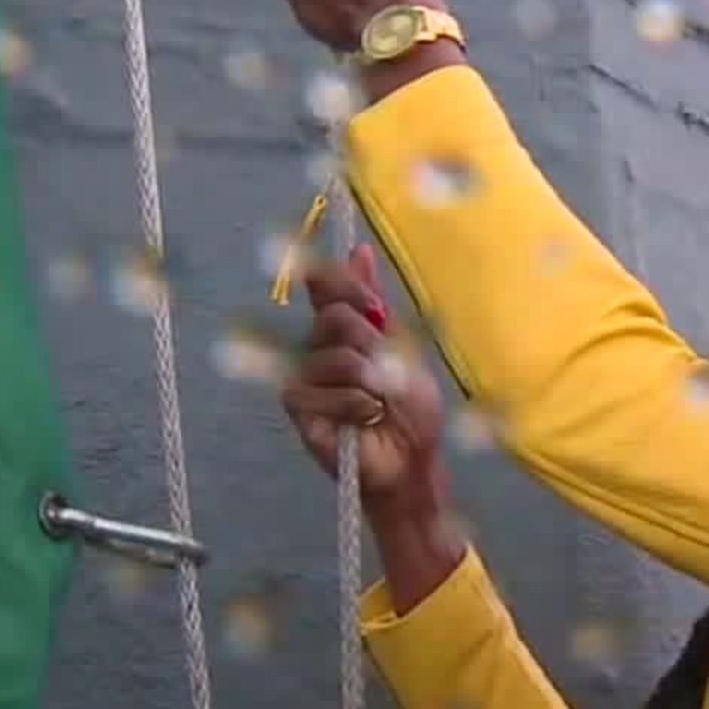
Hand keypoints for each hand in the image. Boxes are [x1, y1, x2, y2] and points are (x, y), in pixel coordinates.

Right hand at [280, 245, 444, 513]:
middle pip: (335, 318)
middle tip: (387, 374)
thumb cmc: (410, 408)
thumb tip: (358, 249)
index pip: (325, 284)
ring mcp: (303, 376)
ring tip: (379, 403)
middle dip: (372, 345)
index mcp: (340, 328)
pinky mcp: (297, 407)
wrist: (411, 459)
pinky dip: (355, 404)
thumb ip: (375, 302)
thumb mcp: (402, 347)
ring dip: (370, 381)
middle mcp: (316, 346)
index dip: (346, 285)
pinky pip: (324, 391)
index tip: (374, 307)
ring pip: (335, 357)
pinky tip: (364, 418)